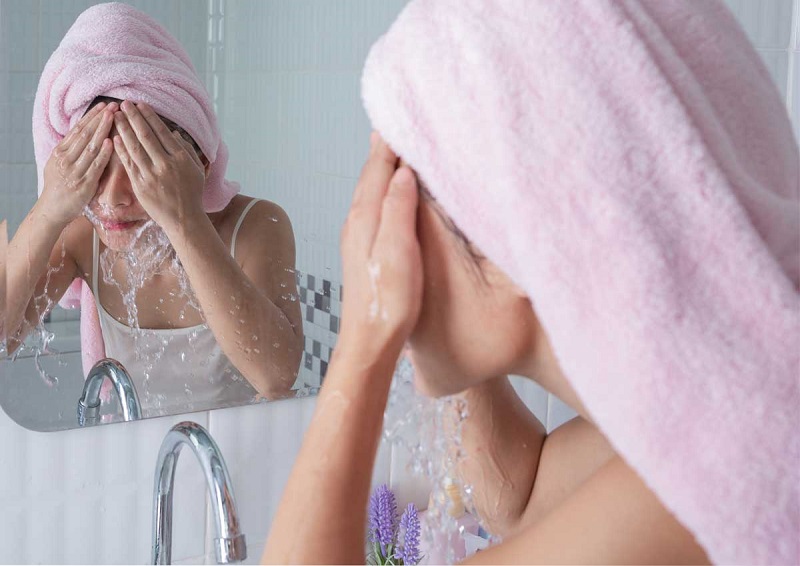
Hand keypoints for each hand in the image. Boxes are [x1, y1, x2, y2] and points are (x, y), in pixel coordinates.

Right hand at [40, 101, 115, 225]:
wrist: (53, 209)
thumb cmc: (60, 185)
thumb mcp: (60, 163)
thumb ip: (71, 150)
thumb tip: (85, 133)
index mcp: (60, 152)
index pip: (78, 129)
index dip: (91, 116)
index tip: (103, 105)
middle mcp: (66, 159)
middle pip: (85, 134)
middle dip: (100, 118)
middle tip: (113, 105)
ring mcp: (74, 171)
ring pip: (90, 146)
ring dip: (103, 130)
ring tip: (114, 117)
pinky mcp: (84, 184)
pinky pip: (95, 165)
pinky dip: (103, 153)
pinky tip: (111, 142)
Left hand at [112, 100, 206, 231]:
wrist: (184, 219)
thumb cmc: (192, 194)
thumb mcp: (197, 170)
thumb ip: (187, 150)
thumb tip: (174, 133)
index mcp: (181, 158)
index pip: (162, 132)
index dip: (150, 117)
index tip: (141, 105)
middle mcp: (166, 164)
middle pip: (146, 136)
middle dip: (134, 117)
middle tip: (124, 104)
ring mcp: (151, 175)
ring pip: (134, 147)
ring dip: (124, 129)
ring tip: (116, 116)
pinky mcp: (140, 185)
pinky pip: (128, 163)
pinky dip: (121, 149)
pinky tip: (114, 137)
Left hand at [338, 133, 422, 362]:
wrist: (369, 342)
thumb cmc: (388, 302)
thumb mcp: (398, 252)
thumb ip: (398, 209)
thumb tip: (403, 172)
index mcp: (365, 219)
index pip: (377, 169)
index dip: (389, 143)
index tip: (400, 117)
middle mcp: (356, 223)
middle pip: (370, 176)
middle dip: (385, 150)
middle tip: (398, 123)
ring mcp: (358, 238)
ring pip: (371, 191)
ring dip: (383, 169)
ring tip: (396, 149)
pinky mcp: (365, 252)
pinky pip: (374, 208)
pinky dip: (383, 191)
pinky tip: (393, 193)